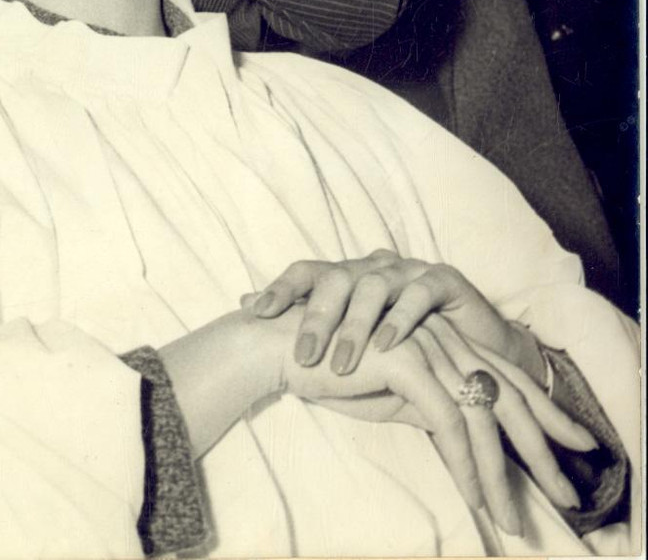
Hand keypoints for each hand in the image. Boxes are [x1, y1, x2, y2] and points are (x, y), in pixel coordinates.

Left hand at [244, 250, 543, 383]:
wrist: (474, 362)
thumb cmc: (402, 356)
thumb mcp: (349, 348)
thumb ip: (302, 328)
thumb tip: (240, 308)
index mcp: (347, 277)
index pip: (306, 273)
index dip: (279, 288)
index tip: (253, 310)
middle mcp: (373, 267)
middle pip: (335, 279)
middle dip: (316, 318)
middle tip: (303, 357)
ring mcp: (409, 271)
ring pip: (373, 286)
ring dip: (355, 326)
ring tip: (342, 363)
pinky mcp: (444, 280)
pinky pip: (418, 293)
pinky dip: (401, 318)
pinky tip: (388, 343)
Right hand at [282, 312, 594, 535]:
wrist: (281, 347)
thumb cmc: (328, 367)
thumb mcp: (390, 390)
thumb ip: (427, 401)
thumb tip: (459, 434)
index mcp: (444, 341)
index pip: (506, 378)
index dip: (545, 413)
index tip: (577, 446)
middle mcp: (443, 337)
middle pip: (508, 396)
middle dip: (543, 446)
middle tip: (570, 491)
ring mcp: (427, 345)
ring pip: (482, 416)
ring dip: (501, 474)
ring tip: (513, 520)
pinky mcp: (406, 361)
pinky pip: (449, 421)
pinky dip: (465, 464)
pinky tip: (474, 496)